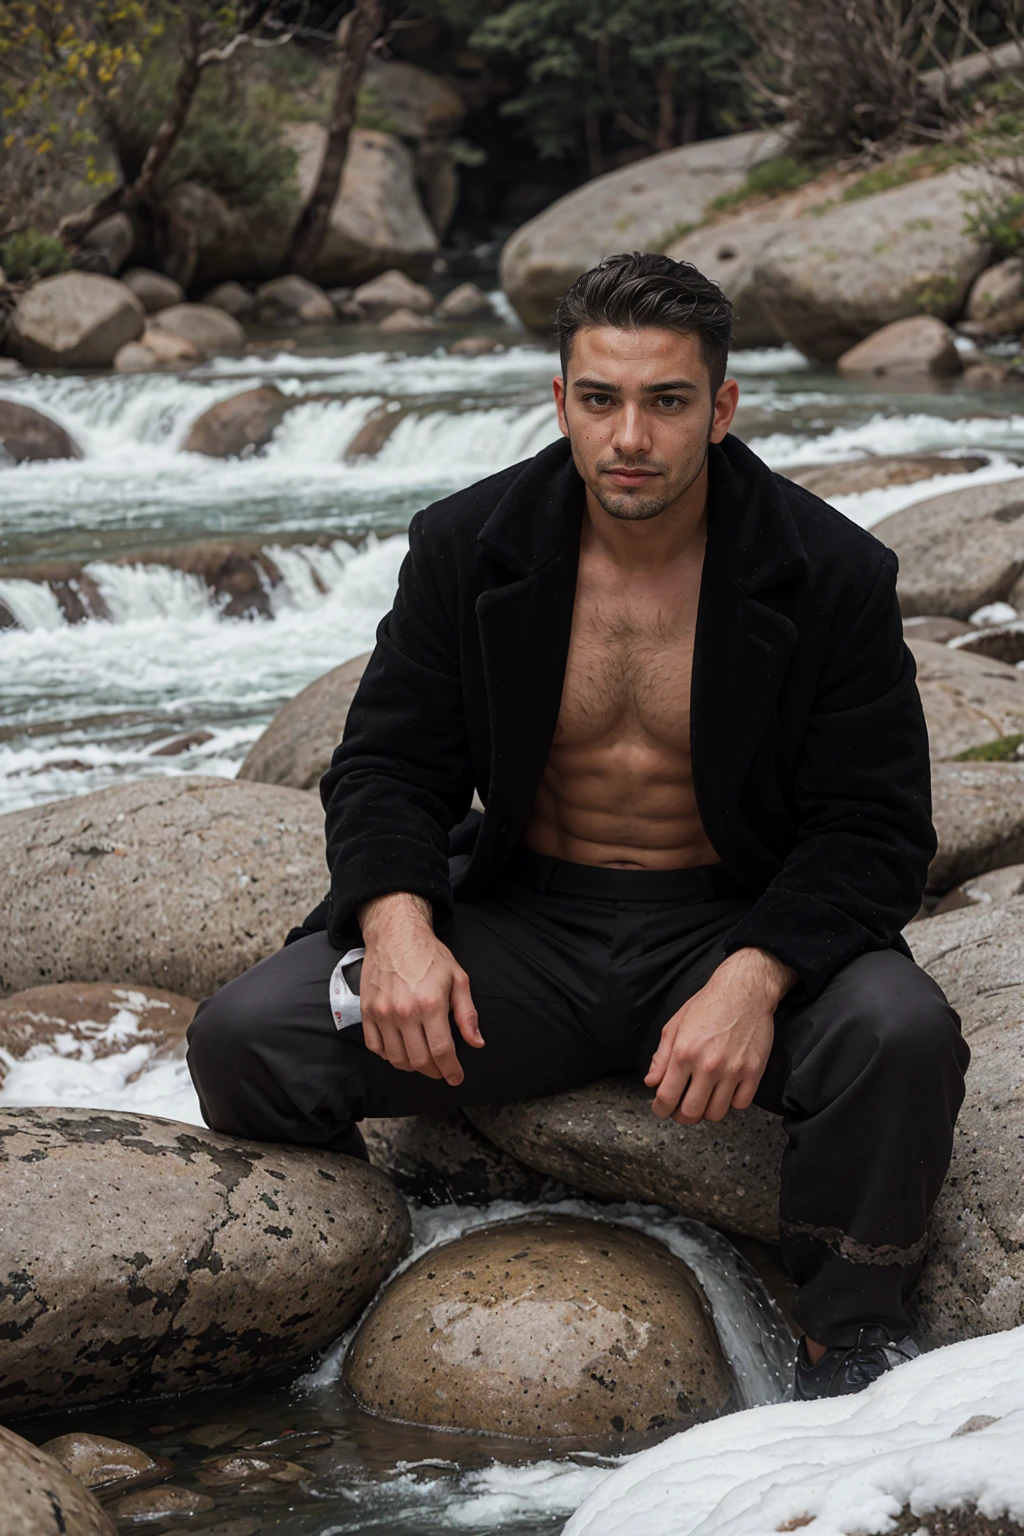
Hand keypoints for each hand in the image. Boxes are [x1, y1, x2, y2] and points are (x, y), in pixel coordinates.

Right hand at [357, 893, 482, 1084]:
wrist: (395, 934)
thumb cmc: (429, 955)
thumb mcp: (458, 979)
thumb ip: (467, 1014)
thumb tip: (477, 1042)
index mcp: (430, 1004)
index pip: (442, 1051)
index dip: (451, 1070)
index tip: (456, 1077)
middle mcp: (404, 1012)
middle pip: (419, 1060)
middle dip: (434, 1071)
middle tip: (442, 1070)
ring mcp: (382, 1013)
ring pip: (397, 1058)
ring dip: (413, 1066)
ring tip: (423, 1061)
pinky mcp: (367, 1011)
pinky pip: (375, 1047)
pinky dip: (389, 1056)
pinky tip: (401, 1050)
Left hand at [644, 948, 795, 1124]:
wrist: (745, 990)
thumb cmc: (708, 1004)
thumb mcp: (675, 1025)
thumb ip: (661, 1056)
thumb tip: (651, 1082)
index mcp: (684, 1053)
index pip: (666, 1097)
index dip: (660, 1109)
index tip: (661, 1110)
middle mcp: (708, 1065)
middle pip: (691, 1112)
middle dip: (681, 1116)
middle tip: (680, 1110)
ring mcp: (733, 1070)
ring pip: (716, 1113)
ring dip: (706, 1112)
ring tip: (703, 1100)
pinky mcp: (754, 1072)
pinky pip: (741, 1104)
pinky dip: (731, 1102)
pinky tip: (725, 1091)